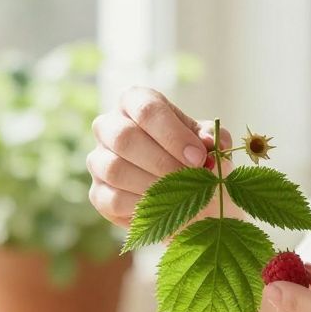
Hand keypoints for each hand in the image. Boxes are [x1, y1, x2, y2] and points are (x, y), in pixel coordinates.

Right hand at [87, 88, 232, 229]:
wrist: (191, 199)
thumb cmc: (197, 160)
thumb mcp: (210, 143)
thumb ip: (213, 138)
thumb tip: (210, 142)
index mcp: (136, 102)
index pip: (146, 108)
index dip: (173, 134)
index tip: (199, 158)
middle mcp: (110, 126)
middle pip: (124, 137)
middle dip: (163, 161)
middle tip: (191, 179)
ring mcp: (99, 160)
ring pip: (115, 169)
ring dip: (154, 186)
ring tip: (182, 195)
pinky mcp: (97, 193)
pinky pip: (113, 199)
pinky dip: (142, 207)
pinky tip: (164, 209)